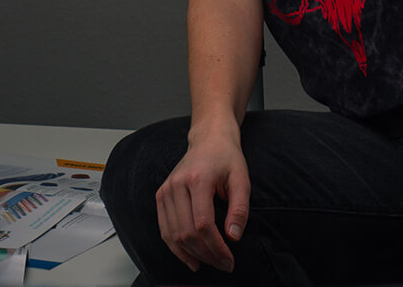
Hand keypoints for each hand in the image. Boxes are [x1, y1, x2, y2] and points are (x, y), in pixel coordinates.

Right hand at [155, 127, 249, 274]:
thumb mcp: (241, 178)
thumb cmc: (226, 157)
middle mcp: (177, 184)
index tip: (229, 260)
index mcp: (198, 178)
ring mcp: (166, 189)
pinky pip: (165, 229)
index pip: (203, 223)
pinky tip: (191, 258)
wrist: (209, 139)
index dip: (216, 247)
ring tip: (209, 263)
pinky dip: (176, 248)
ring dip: (191, 255)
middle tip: (223, 264)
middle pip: (187, 232)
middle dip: (206, 254)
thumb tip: (233, 236)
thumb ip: (240, 207)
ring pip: (173, 234)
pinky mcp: (161, 195)